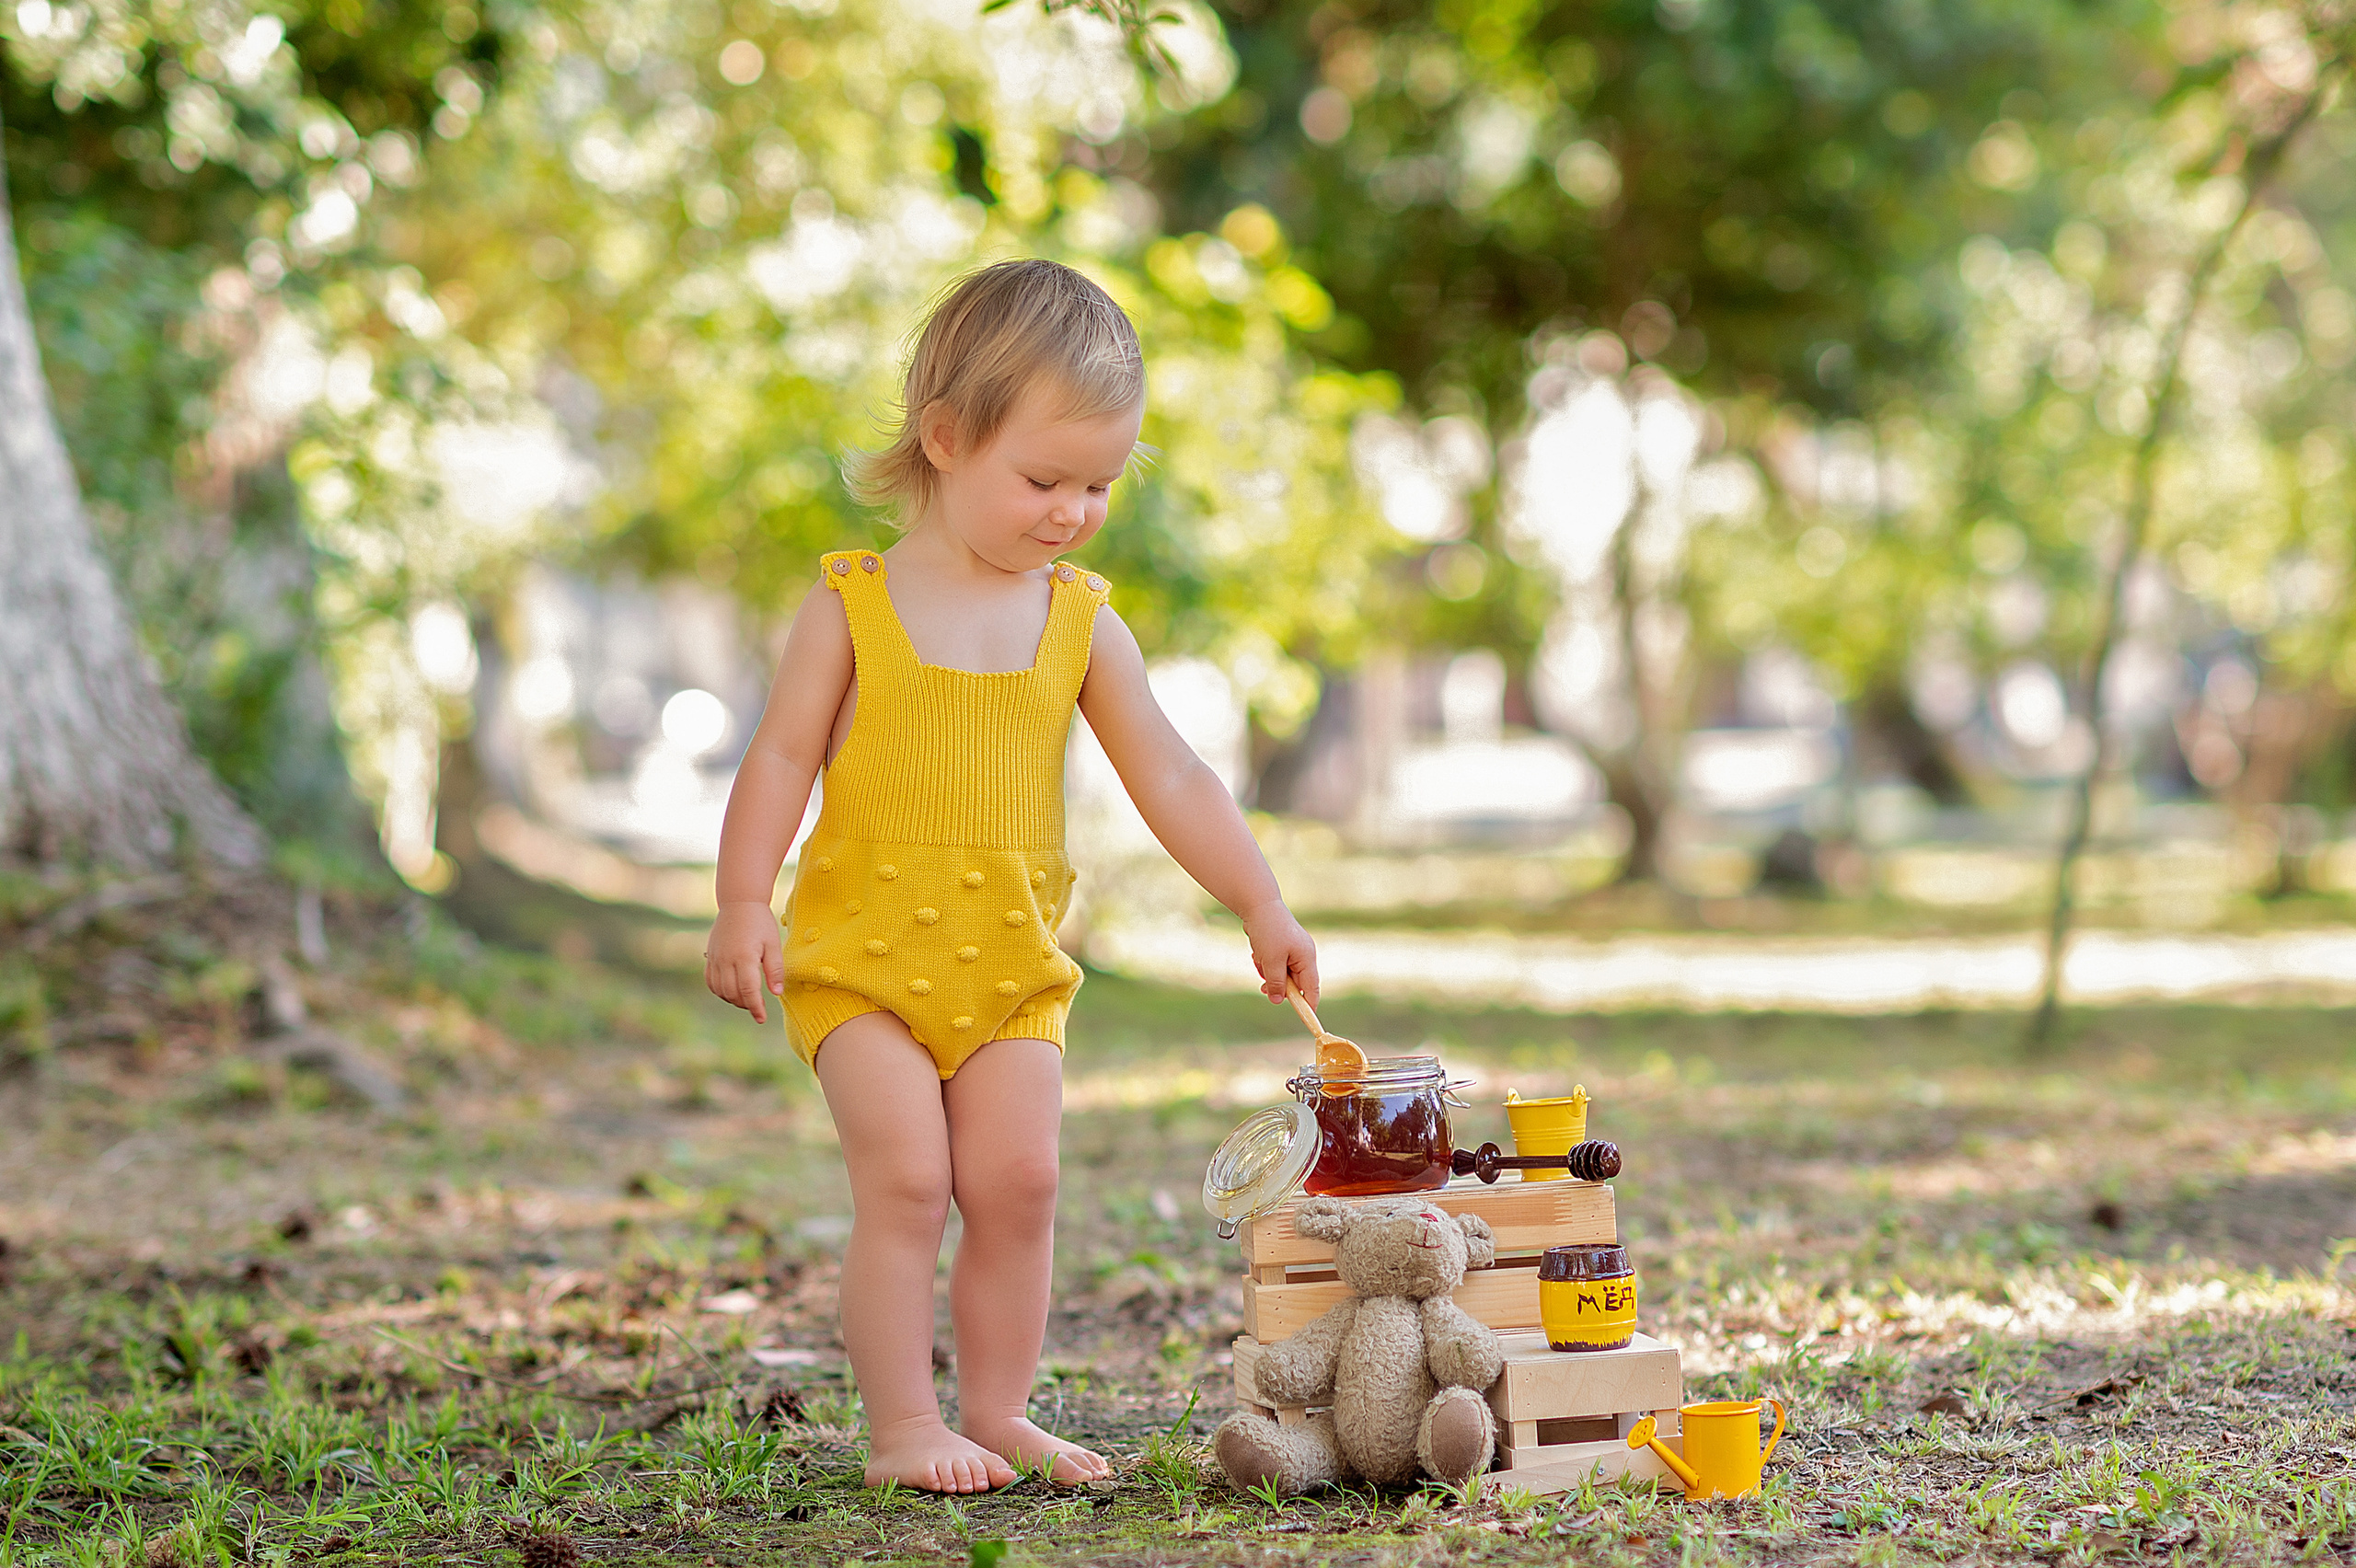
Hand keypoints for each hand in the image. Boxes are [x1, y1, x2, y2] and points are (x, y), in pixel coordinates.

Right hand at [705, 901, 783, 1022]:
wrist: (739, 903)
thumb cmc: (760, 922)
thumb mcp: (773, 944)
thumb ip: (775, 970)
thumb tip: (777, 993)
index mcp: (744, 957)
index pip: (748, 991)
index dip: (756, 1007)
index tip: (762, 1018)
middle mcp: (726, 960)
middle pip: (733, 994)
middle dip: (746, 1005)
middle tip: (759, 1006)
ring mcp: (715, 959)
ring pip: (720, 990)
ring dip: (733, 1000)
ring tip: (748, 999)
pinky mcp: (710, 957)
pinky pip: (711, 982)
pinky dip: (720, 991)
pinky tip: (732, 991)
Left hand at [1240, 900, 1317, 1006]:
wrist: (1258, 905)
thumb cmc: (1268, 931)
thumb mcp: (1271, 961)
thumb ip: (1276, 983)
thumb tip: (1279, 1001)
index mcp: (1307, 958)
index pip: (1312, 988)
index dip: (1309, 1005)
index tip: (1306, 1019)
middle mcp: (1303, 955)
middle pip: (1294, 983)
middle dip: (1278, 985)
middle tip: (1263, 987)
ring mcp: (1292, 950)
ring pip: (1281, 974)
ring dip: (1267, 972)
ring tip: (1259, 958)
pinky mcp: (1281, 946)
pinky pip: (1274, 964)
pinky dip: (1264, 962)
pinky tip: (1257, 951)